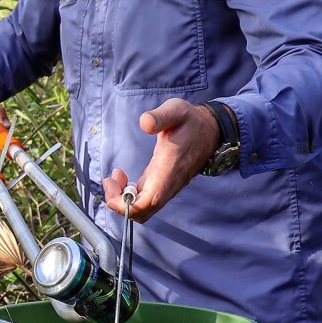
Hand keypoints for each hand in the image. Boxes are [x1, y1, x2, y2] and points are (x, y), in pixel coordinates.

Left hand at [103, 98, 219, 220]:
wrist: (211, 130)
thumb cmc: (191, 121)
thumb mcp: (176, 110)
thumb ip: (160, 116)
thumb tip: (145, 124)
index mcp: (169, 169)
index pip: (149, 201)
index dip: (127, 204)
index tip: (112, 184)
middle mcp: (169, 183)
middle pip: (143, 212)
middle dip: (119, 203)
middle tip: (110, 180)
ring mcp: (167, 186)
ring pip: (143, 209)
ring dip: (123, 199)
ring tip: (115, 177)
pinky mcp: (163, 185)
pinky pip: (144, 201)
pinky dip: (129, 195)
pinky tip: (123, 178)